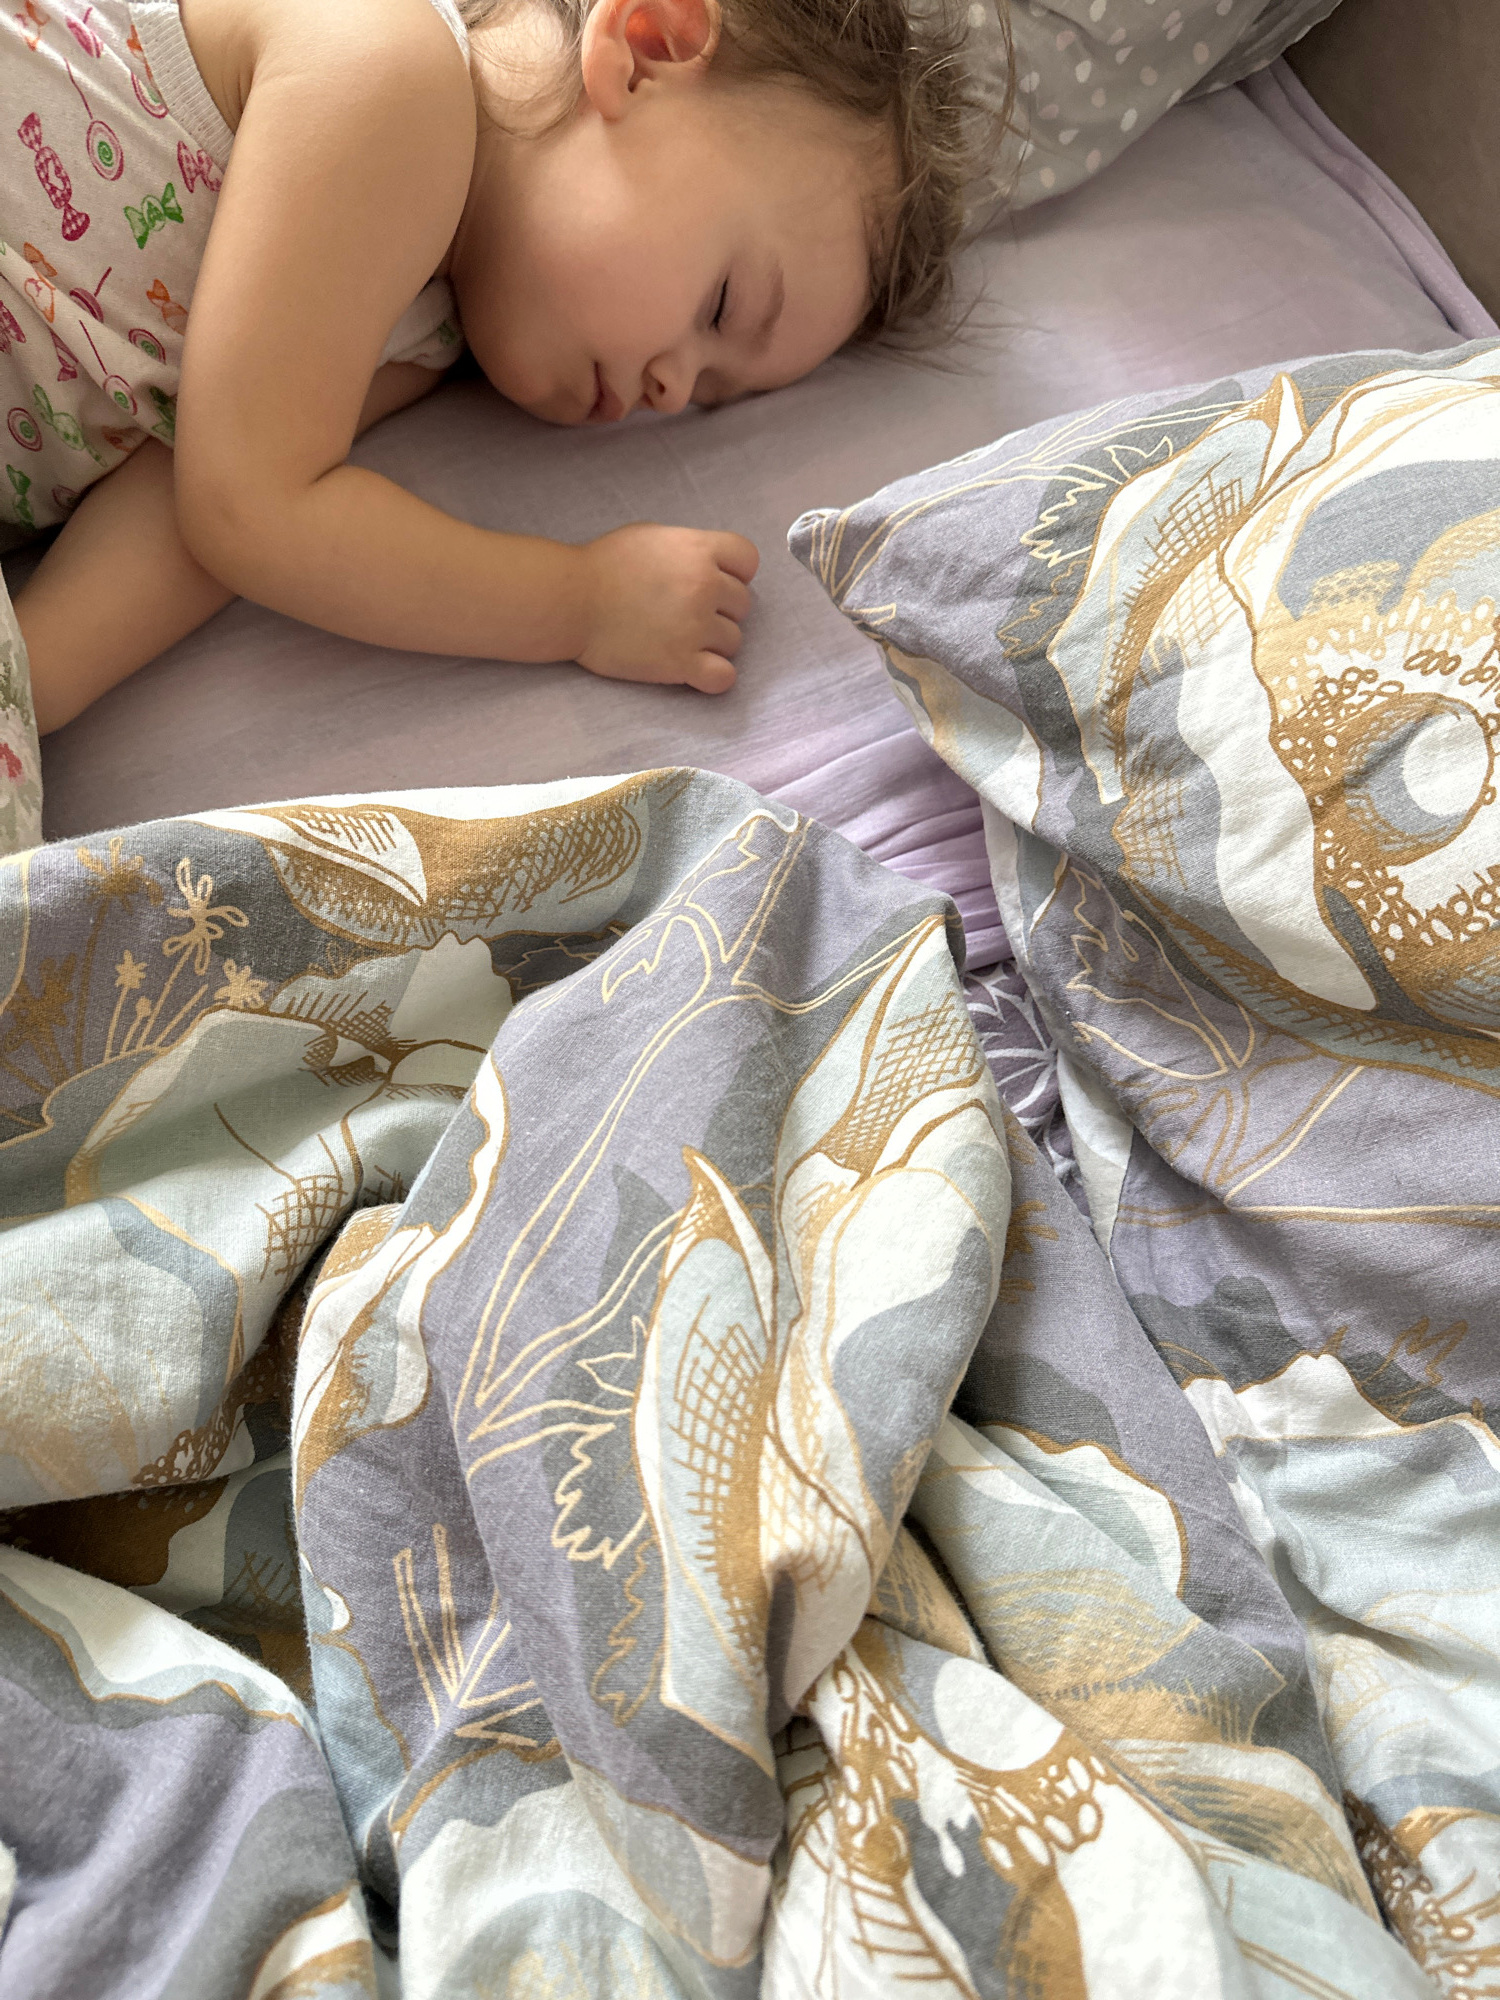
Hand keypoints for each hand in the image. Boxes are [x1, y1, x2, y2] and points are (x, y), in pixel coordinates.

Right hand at [576, 524, 758, 693]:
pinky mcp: (681, 662)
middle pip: (742, 605)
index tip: (714, 583)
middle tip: (685, 615)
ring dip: (713, 644)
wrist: (569, 600)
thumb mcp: (653, 537)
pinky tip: (694, 669)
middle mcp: (703, 586)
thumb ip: (689, 550)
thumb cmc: (603, 566)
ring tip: (680, 640)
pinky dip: (714, 676)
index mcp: (698, 550)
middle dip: (719, 610)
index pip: (748, 560)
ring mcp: (695, 626)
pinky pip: (725, 677)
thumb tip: (711, 566)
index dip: (734, 574)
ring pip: (734, 641)